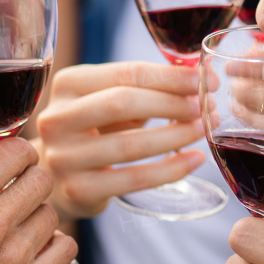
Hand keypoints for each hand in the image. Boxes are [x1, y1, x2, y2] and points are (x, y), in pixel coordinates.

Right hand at [0, 138, 76, 263]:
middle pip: (41, 179)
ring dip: (36, 219)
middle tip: (15, 197)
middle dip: (28, 183)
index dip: (16, 154)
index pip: (16, 151)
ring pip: (52, 213)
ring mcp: (13, 258)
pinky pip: (66, 247)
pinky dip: (52, 247)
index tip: (12, 165)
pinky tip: (30, 252)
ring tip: (13, 233)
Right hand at [36, 62, 208, 218]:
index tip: (204, 80)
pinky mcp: (78, 190)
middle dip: (173, 104)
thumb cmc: (97, 128)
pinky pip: (134, 179)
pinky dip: (171, 169)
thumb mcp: (110, 98)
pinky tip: (194, 159)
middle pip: (123, 103)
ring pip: (130, 144)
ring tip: (203, 129)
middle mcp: (57, 118)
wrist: (60, 176)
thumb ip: (147, 86)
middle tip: (206, 106)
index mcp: (68, 84)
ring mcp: (63, 157)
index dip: (171, 77)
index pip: (127, 73)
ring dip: (176, 135)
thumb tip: (201, 78)